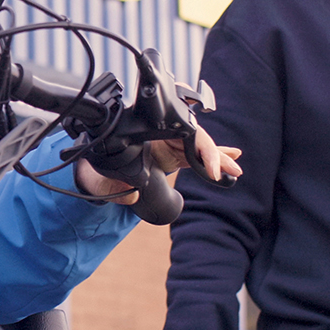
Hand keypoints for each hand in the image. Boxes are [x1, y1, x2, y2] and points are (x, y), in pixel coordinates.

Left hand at [74, 126, 242, 199]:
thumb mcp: (102, 178)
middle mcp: (162, 136)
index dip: (200, 149)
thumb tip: (132, 194)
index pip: (183, 135)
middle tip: (233, 165)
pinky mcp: (173, 156)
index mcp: (150, 134)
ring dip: (219, 158)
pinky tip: (231, 160)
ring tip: (235, 168)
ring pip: (199, 149)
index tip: (209, 168)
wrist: (94, 168)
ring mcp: (169, 146)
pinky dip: (213, 160)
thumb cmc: (98, 169)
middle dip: (215, 153)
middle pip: (196, 140)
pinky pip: (196, 157)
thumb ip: (115, 187)